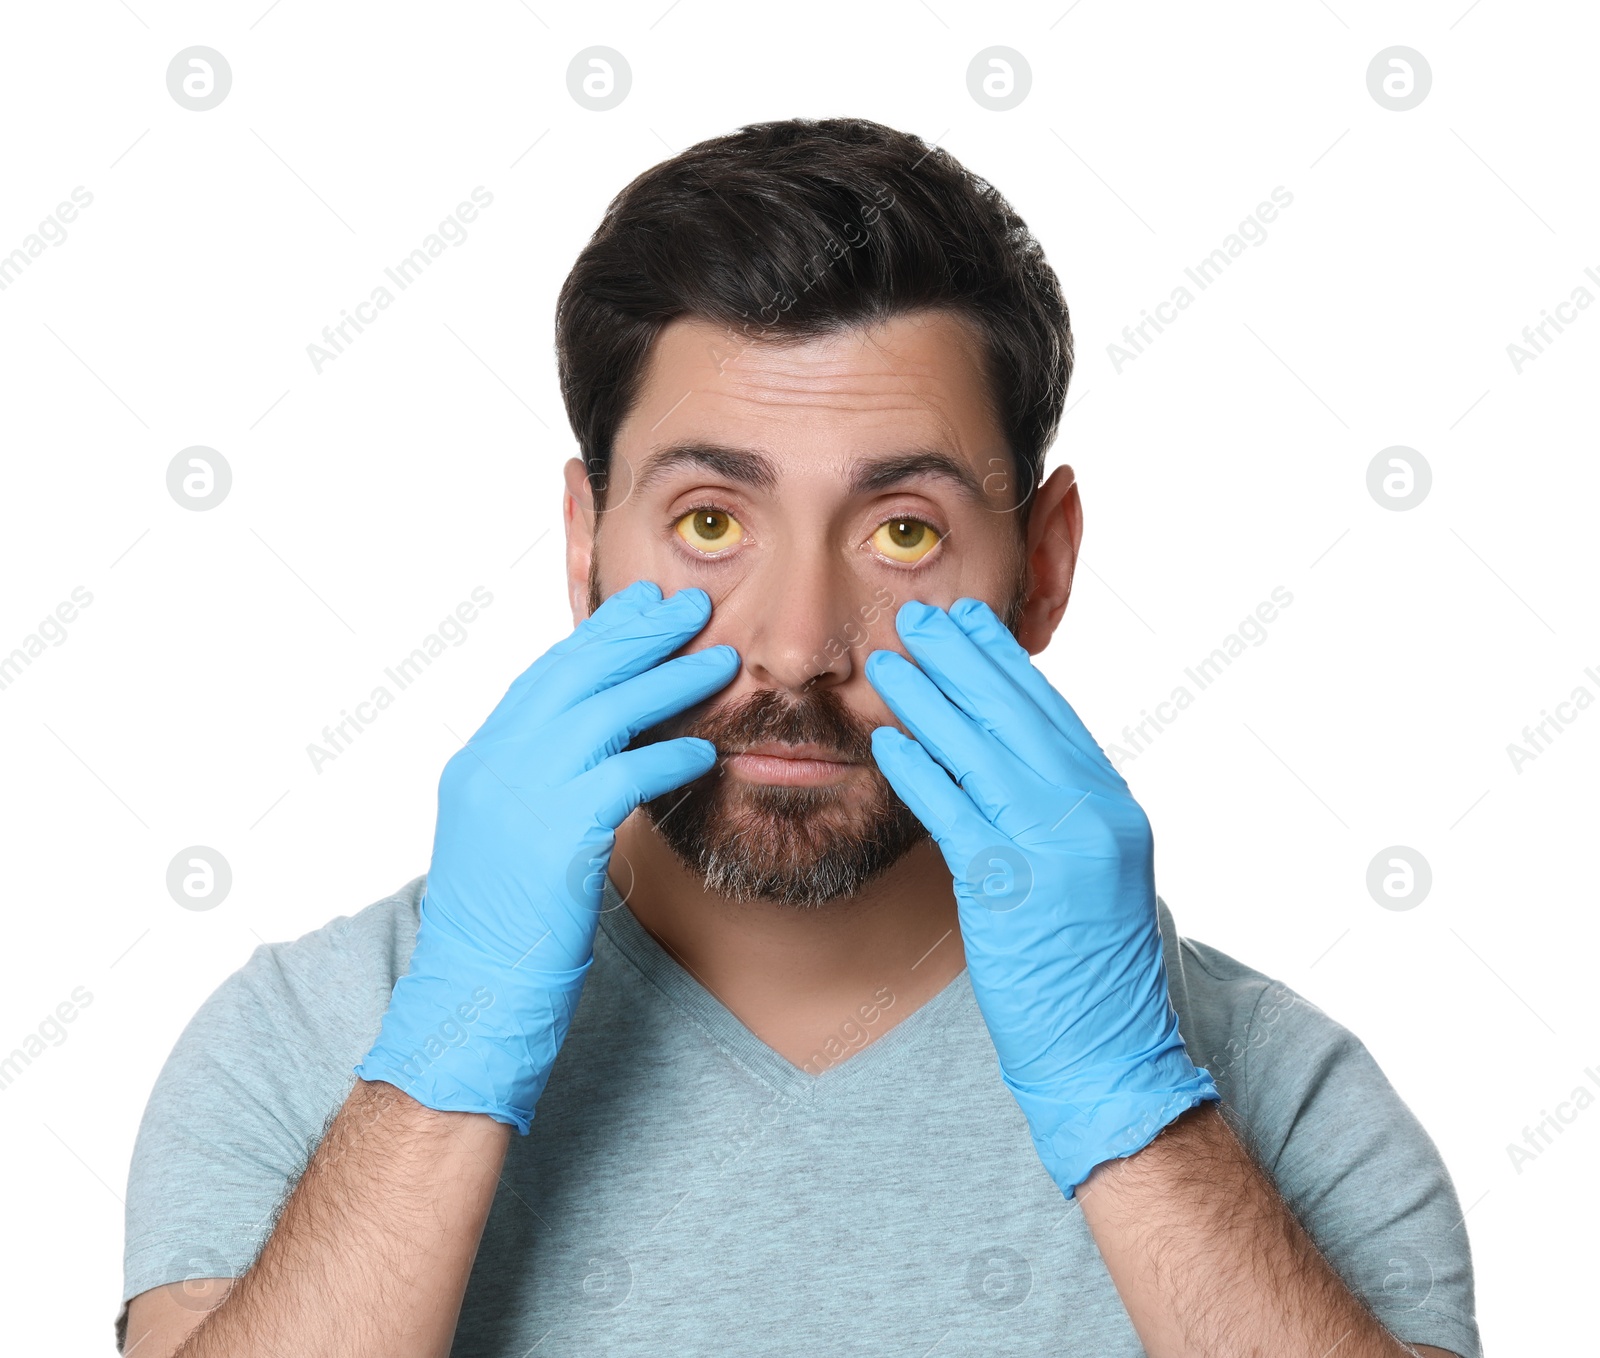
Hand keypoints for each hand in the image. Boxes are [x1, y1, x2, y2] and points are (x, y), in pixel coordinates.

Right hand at [356, 580, 738, 1131]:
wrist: (473, 993)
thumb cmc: (502, 924)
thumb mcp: (508, 834)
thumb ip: (540, 781)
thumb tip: (603, 745)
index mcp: (479, 761)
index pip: (545, 676)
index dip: (599, 636)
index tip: (642, 606)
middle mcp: (493, 766)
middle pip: (575, 676)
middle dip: (639, 635)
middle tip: (691, 607)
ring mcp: (519, 798)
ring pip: (605, 714)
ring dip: (670, 682)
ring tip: (721, 660)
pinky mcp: (556, 838)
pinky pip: (625, 777)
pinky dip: (669, 757)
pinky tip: (705, 748)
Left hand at [866, 598, 1216, 1195]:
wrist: (1113, 1053)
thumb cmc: (1092, 970)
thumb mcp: (1095, 871)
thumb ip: (1061, 810)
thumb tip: (1007, 757)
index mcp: (1112, 805)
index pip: (1052, 714)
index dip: (1005, 664)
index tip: (968, 625)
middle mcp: (1092, 814)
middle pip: (1016, 717)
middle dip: (962, 661)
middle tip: (918, 618)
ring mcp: (1055, 848)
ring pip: (982, 753)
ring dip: (929, 701)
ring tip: (889, 661)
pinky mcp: (1011, 888)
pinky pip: (955, 813)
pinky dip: (919, 771)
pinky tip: (887, 742)